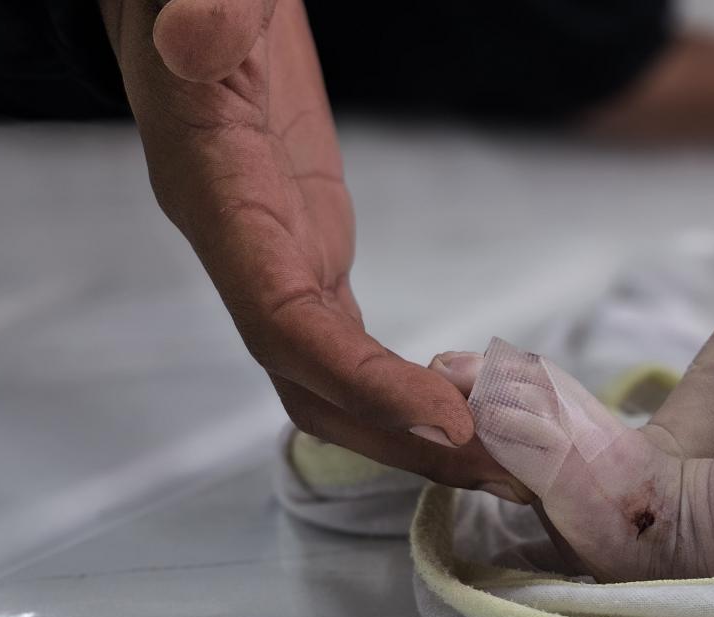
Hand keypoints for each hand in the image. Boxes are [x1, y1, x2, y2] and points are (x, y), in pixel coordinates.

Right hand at [97, 0, 526, 500]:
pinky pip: (353, 348)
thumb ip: (206, 15)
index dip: (363, 383)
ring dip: (419, 433)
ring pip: (340, 383)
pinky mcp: (309, 255)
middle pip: (319, 388)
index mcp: (220, 205)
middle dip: (410, 442)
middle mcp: (246, 257)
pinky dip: (408, 389)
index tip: (449, 423)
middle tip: (513, 473)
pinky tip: (471, 406)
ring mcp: (278, 264)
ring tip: (514, 460)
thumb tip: (199, 28)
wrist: (199, 7)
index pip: (285, 326)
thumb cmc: (199, 1)